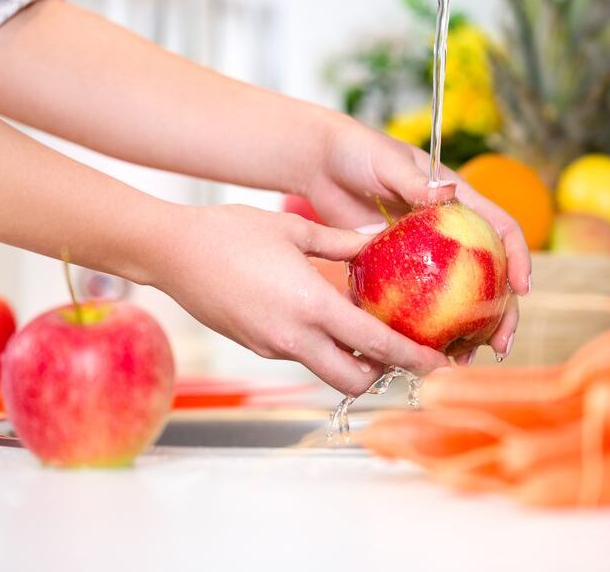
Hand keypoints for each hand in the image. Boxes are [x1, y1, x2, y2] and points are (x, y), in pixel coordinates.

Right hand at [151, 204, 449, 394]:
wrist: (170, 252)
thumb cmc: (228, 233)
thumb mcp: (293, 229)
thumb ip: (340, 244)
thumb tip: (375, 241)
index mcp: (311, 306)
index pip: (376, 344)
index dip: (412, 358)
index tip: (439, 363)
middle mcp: (294, 337)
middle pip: (354, 380)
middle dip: (382, 374)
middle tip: (401, 351)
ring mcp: (273, 347)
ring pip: (326, 370)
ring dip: (351, 361)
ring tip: (365, 330)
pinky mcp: (257, 346)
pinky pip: (301, 355)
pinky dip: (321, 347)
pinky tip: (323, 317)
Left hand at [303, 118, 531, 361]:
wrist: (320, 165)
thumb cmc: (357, 152)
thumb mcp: (386, 162)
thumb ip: (414, 180)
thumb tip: (447, 192)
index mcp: (458, 201)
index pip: (500, 229)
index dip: (517, 257)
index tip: (522, 287)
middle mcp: (450, 232)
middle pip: (489, 275)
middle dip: (502, 312)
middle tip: (500, 344)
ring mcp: (427, 255)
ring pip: (458, 297)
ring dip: (467, 330)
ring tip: (464, 359)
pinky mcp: (400, 270)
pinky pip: (419, 303)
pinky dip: (425, 328)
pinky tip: (424, 352)